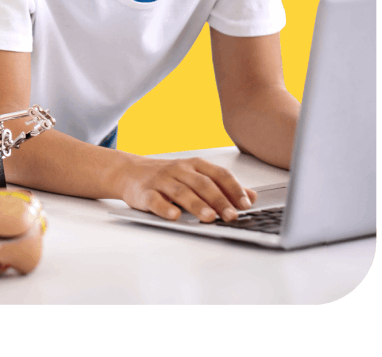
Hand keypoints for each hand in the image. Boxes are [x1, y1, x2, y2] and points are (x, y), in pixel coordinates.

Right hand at [119, 157, 256, 222]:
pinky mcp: (145, 192)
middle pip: (202, 183)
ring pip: (181, 191)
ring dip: (196, 204)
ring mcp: (161, 180)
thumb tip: (252, 197)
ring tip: (209, 218)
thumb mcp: (195, 176)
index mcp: (194, 165)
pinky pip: (155, 199)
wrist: (130, 172)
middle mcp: (179, 170)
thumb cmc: (168, 177)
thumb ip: (223, 186)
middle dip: (219, 200)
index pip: (218, 174)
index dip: (233, 188)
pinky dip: (165, 208)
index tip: (246, 204)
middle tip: (232, 216)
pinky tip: (174, 216)